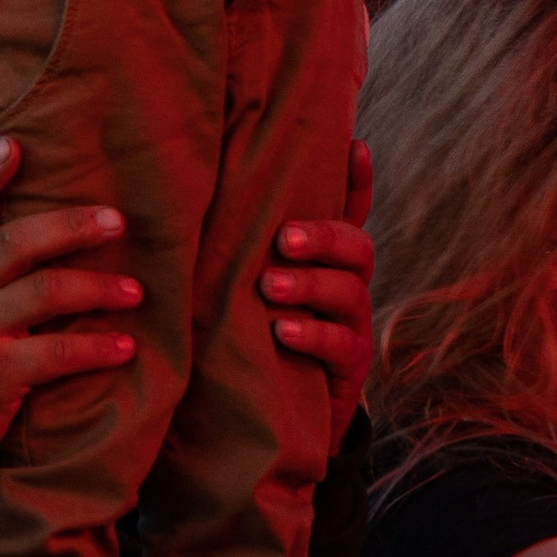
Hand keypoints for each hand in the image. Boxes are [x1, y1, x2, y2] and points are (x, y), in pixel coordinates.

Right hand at [0, 140, 141, 459]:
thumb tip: (22, 236)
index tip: (13, 145)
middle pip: (16, 243)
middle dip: (71, 226)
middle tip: (116, 220)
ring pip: (46, 293)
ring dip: (99, 288)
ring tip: (135, 290)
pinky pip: (58, 354)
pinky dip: (97, 348)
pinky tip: (126, 346)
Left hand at [262, 140, 374, 449]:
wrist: (267, 410)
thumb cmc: (248, 330)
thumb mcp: (245, 284)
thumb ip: (240, 244)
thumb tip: (199, 186)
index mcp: (324, 258)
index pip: (350, 212)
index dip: (358, 181)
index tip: (354, 147)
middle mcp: (346, 284)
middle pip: (356, 246)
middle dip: (323, 236)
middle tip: (283, 239)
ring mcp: (352, 325)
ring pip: (350, 292)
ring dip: (310, 284)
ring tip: (270, 286)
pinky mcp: (350, 367)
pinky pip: (344, 345)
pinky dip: (314, 334)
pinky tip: (283, 331)